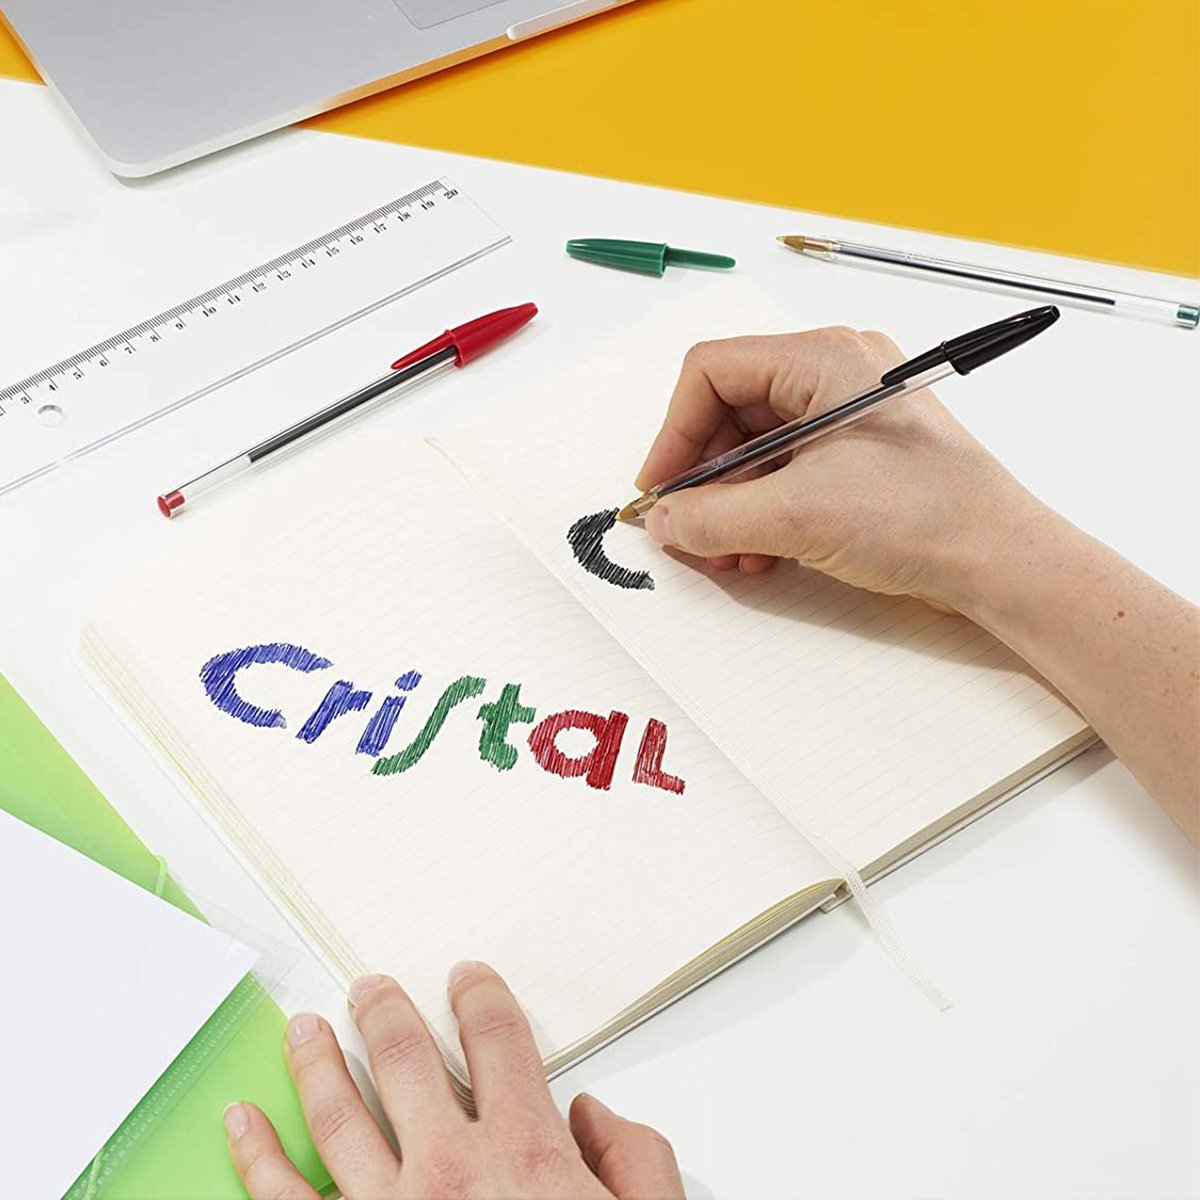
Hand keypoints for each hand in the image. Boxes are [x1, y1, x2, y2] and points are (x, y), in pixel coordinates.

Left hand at [225, 962, 683, 1198]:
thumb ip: (636, 1160)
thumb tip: (596, 1114)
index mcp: (525, 1153)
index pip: (497, 1040)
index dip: (480, 997)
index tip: (467, 980)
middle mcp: (449, 1170)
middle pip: (405, 1059)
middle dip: (384, 1012)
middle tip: (369, 989)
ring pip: (337, 1114)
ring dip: (316, 1062)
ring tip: (306, 1029)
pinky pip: (282, 1197)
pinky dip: (255, 1153)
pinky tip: (241, 1122)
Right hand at [636, 326, 1042, 613]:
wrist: (1000, 562)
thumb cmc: (927, 516)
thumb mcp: (798, 515)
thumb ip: (713, 517)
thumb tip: (664, 521)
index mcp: (822, 359)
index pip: (712, 373)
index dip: (675, 433)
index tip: (660, 488)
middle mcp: (832, 376)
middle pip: (729, 414)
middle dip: (705, 479)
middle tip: (690, 529)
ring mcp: (845, 417)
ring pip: (753, 451)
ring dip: (730, 505)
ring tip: (730, 553)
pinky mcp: (854, 457)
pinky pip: (784, 474)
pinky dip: (761, 514)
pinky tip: (760, 554)